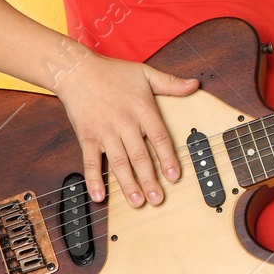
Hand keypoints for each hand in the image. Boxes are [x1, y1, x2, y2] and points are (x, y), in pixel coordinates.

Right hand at [51, 52, 199, 206]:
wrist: (77, 71)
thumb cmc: (112, 72)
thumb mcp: (146, 73)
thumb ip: (171, 83)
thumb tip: (195, 84)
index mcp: (143, 110)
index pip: (159, 138)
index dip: (168, 158)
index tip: (174, 176)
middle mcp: (125, 123)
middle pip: (140, 156)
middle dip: (150, 179)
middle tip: (157, 199)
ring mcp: (105, 132)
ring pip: (119, 163)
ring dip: (128, 184)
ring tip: (137, 201)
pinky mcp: (87, 137)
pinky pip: (91, 161)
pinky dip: (94, 180)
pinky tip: (99, 196)